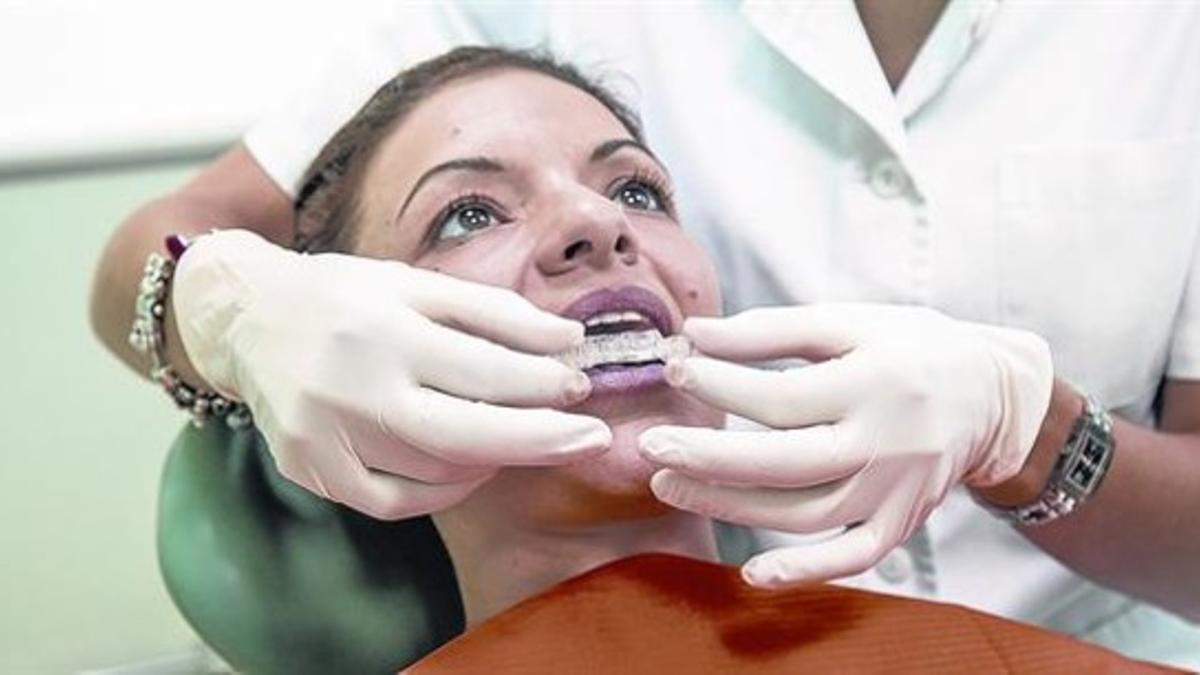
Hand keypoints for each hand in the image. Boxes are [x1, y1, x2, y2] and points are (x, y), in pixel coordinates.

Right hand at [173, 230, 610, 518]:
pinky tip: (472, 464)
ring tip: (525, 435)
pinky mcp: (311, 471)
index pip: (483, 370)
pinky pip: (395, 502)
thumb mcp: (414, 282)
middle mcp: (349, 388)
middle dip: (542, 440)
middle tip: (593, 437)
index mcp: (381, 328)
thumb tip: (568, 341)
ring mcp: (325, 439)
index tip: (582, 384)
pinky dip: (445, 490)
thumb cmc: (343, 295)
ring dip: (495, 459)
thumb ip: (494, 312)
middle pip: (465, 436)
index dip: (543, 383)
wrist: (246, 318)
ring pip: (435, 473)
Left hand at [637, 303, 1051, 586]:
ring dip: (731, 507)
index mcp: (875, 382)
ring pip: (806, 513)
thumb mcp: (849, 322)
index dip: (721, 384)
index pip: (782, 397)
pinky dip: (805, 571)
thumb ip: (770, 329)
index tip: (673, 366)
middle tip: (649, 447)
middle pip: (786, 462)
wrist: (992, 395)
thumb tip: (694, 333)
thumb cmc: (908, 347)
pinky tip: (753, 574)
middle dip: (709, 458)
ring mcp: (896, 490)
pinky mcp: (901, 522)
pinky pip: (852, 558)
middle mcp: (887, 442)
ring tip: (669, 486)